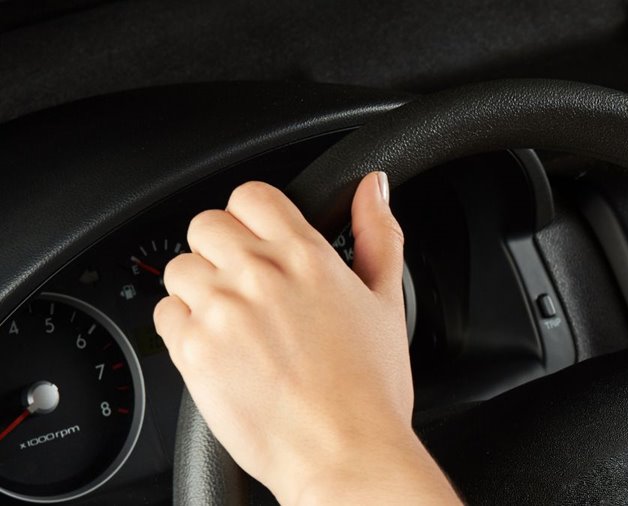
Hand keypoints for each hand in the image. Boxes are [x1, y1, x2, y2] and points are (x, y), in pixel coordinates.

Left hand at [155, 173, 458, 503]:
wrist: (343, 452)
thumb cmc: (370, 390)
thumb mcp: (388, 302)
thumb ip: (378, 235)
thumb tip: (375, 188)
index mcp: (306, 256)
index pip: (251, 196)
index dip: (253, 217)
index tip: (261, 242)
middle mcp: (258, 275)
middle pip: (205, 225)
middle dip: (221, 251)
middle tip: (246, 287)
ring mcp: (220, 311)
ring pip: (179, 269)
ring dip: (199, 290)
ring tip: (234, 325)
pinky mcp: (192, 350)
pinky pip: (164, 316)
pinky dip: (184, 329)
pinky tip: (222, 351)